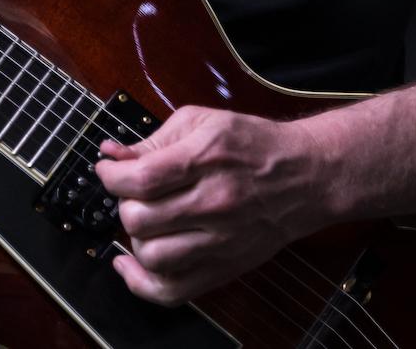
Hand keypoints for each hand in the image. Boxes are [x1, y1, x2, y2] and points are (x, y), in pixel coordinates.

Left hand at [92, 105, 330, 306]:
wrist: (307, 176)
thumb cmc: (253, 144)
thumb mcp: (203, 123)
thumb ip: (153, 139)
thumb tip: (111, 154)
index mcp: (206, 160)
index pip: (141, 179)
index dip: (111, 176)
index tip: (108, 170)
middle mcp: (214, 204)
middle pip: (140, 219)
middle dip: (123, 203)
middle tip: (132, 193)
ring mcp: (221, 241)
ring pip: (152, 256)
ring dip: (135, 238)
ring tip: (144, 221)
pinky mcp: (225, 267)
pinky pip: (174, 291)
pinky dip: (142, 283)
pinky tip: (130, 264)